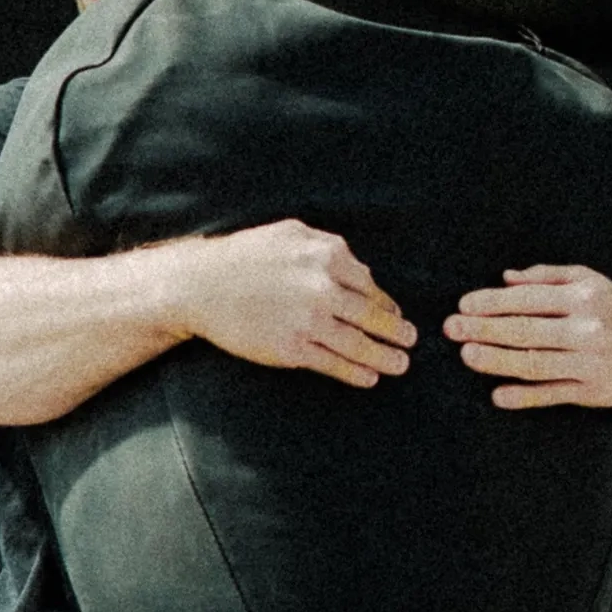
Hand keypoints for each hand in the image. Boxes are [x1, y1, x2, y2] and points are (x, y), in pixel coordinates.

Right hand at [172, 219, 416, 388]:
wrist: (200, 286)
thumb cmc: (244, 257)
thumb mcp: (289, 234)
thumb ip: (327, 246)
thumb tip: (361, 270)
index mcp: (327, 256)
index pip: (369, 285)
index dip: (385, 303)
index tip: (394, 314)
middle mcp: (323, 287)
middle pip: (372, 315)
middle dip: (396, 331)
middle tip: (411, 340)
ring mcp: (309, 320)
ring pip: (360, 344)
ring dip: (386, 357)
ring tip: (401, 365)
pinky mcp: (293, 348)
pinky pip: (334, 363)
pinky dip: (357, 372)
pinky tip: (369, 377)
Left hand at [442, 264, 611, 408]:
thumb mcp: (587, 280)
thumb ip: (545, 276)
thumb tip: (504, 278)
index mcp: (582, 298)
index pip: (529, 299)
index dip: (493, 302)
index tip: (464, 305)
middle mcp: (587, 330)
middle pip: (526, 331)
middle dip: (484, 329)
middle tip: (452, 328)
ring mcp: (590, 363)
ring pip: (535, 363)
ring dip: (497, 361)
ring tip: (467, 355)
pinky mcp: (593, 392)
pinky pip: (552, 395)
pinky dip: (525, 397)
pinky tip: (498, 396)